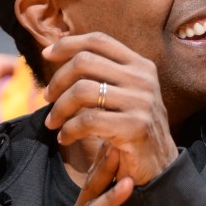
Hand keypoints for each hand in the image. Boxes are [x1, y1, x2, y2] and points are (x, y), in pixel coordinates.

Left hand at [42, 32, 177, 184]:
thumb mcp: (123, 93)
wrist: (159, 165)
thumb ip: (102, 74)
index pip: (99, 40)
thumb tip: (59, 51)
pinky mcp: (135, 127)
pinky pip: (88, 121)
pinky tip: (65, 138)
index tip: (46, 55)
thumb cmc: (132, 128)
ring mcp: (141, 102)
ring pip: (82, 91)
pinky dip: (69, 129)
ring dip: (59, 108)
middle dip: (58, 79)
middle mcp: (143, 79)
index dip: (68, 44)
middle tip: (47, 98)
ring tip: (52, 122)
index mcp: (140, 65)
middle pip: (85, 62)